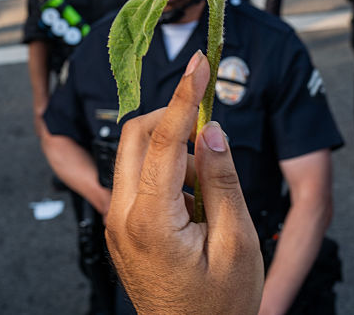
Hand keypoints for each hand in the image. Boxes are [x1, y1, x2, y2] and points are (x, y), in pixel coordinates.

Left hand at [105, 51, 263, 314]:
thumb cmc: (219, 306)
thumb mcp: (237, 243)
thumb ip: (222, 180)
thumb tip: (211, 130)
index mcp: (150, 220)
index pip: (165, 137)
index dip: (185, 94)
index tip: (199, 63)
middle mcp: (121, 217)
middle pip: (137, 135)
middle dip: (173, 120)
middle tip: (210, 135)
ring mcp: (116, 224)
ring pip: (135, 154)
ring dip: (172, 150)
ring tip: (208, 193)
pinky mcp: (121, 228)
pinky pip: (137, 179)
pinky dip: (165, 173)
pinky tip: (195, 204)